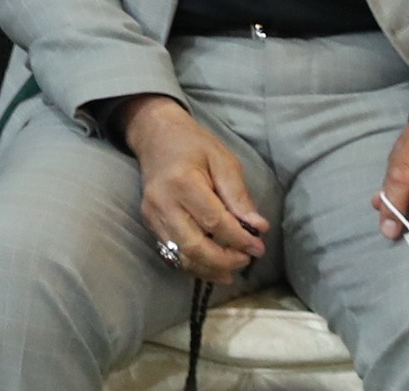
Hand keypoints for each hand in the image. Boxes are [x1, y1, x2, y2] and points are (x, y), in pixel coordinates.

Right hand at [122, 94, 267, 283]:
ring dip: (209, 269)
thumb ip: (238, 195)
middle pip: (194, 246)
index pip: (214, 221)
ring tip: (233, 271)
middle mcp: (163, 204)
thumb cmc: (194, 144)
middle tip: (246, 260)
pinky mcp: (149, 225)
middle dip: (224, 260)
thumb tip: (258, 227)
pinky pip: (172, 254)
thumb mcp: (223, 160)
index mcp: (183, 182)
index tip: (259, 246)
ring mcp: (153, 217)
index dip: (238, 239)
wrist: (156, 136)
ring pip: (181, 256)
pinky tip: (212, 267)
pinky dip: (194, 265)